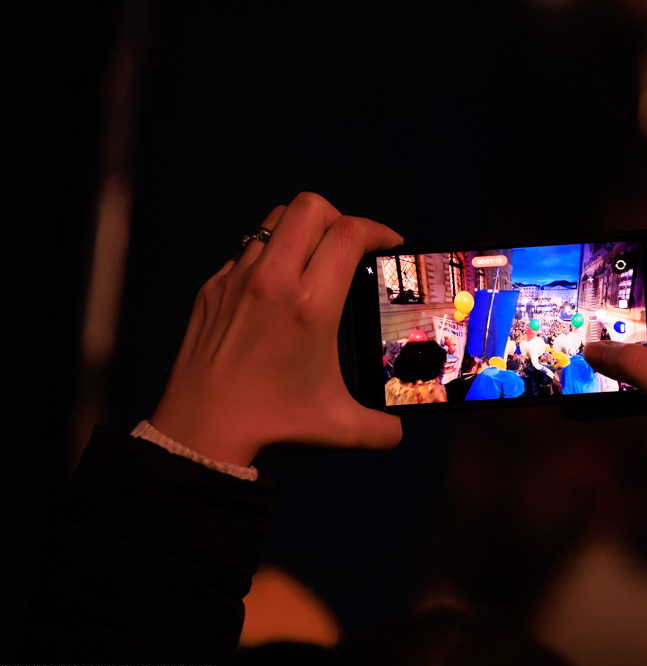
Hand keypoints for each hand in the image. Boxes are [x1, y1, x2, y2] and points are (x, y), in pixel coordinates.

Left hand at [150, 192, 402, 466]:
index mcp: (311, 305)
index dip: (377, 229)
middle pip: (311, 207)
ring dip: (302, 232)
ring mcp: (237, 278)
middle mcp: (273, 280)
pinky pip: (247, 251)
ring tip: (315, 261)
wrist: (200, 429)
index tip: (388, 244)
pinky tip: (277, 291)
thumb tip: (399, 430)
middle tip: (350, 246)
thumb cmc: (273, 423)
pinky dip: (270, 258)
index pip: (349, 234)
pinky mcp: (213, 287)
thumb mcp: (339, 427)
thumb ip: (381, 428)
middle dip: (339, 218)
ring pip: (275, 221)